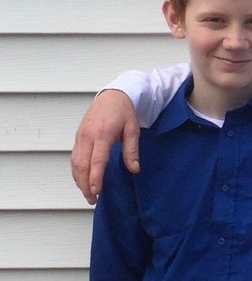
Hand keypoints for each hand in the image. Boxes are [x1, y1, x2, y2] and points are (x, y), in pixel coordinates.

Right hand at [71, 89, 140, 203]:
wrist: (112, 95)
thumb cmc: (124, 112)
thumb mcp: (133, 130)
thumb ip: (131, 150)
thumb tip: (134, 169)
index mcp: (103, 134)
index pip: (96, 160)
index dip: (95, 178)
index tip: (96, 192)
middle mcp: (88, 136)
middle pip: (82, 165)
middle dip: (85, 184)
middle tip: (92, 199)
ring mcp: (80, 136)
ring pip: (74, 163)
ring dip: (79, 180)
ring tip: (87, 194)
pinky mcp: (78, 137)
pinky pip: (74, 157)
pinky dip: (76, 171)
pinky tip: (81, 180)